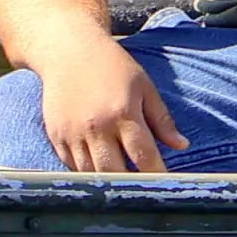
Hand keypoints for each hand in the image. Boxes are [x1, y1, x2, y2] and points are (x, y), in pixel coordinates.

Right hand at [33, 25, 189, 174]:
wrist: (67, 50)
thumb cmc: (111, 66)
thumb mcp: (144, 86)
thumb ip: (161, 119)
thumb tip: (181, 145)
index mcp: (123, 112)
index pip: (144, 156)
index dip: (157, 175)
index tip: (165, 184)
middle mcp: (96, 126)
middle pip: (116, 172)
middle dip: (132, 183)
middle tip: (142, 185)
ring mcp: (72, 132)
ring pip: (91, 174)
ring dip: (108, 179)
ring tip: (121, 177)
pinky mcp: (56, 135)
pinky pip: (72, 165)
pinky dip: (87, 170)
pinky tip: (98, 164)